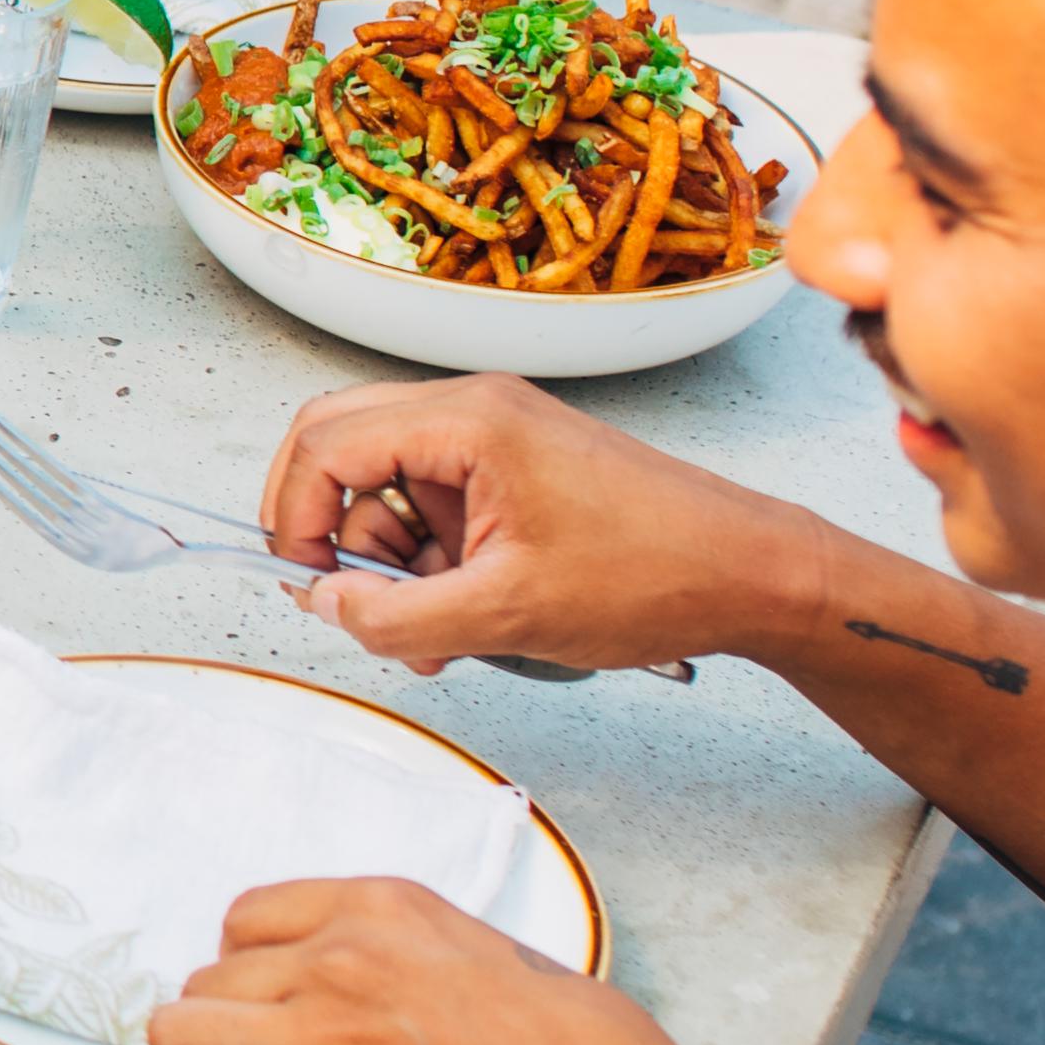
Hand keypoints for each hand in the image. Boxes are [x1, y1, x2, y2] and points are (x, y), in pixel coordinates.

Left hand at [151, 877, 828, 1044]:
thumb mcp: (486, 956)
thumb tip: (351, 982)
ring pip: (181, 1037)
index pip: (244, 918)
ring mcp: (321, 1040)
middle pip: (206, 982)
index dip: (249, 969)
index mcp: (381, 909)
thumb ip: (402, 956)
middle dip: (227, 1026)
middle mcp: (338, 962)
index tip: (271, 1004)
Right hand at [257, 374, 814, 681]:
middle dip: (334, 535)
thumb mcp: (506, 614)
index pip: (326, 444)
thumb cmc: (655, 575)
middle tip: (348, 600)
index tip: (304, 584)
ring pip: (389, 487)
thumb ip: (394, 616)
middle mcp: (477, 410)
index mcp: (469, 421)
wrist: (750, 574)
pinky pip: (437, 504)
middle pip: (344, 447)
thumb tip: (325, 607)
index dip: (294, 518)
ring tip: (434, 634)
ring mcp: (499, 437)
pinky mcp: (518, 468)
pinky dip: (431, 562)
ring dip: (391, 564)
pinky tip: (464, 614)